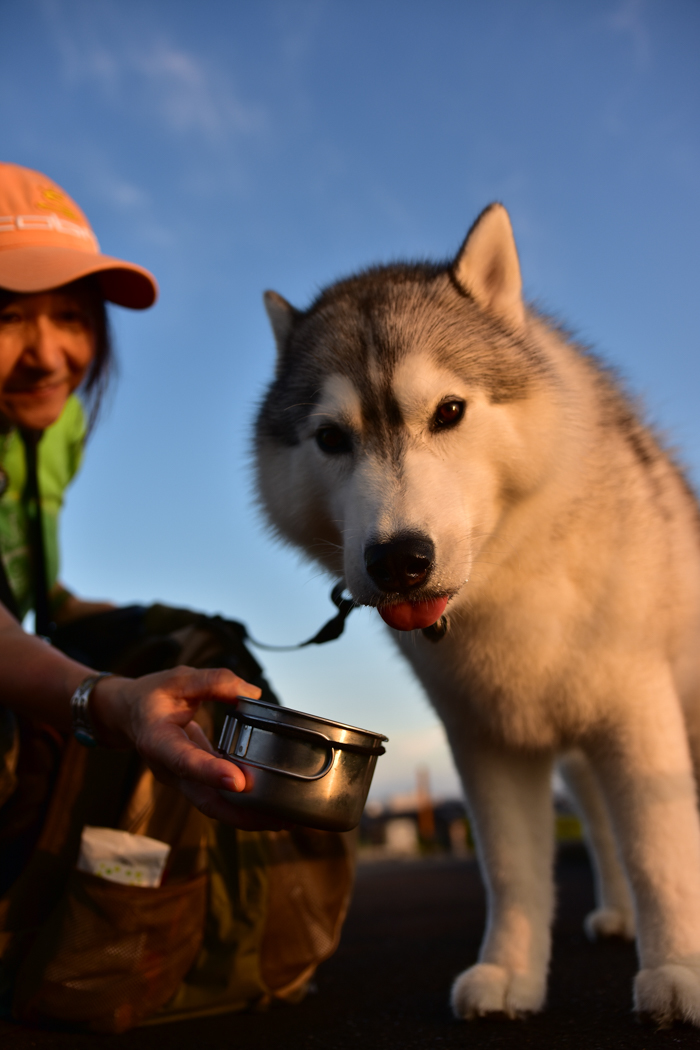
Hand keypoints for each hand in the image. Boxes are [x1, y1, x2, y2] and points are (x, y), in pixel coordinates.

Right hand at [92, 667, 287, 829]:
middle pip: (205, 800)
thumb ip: (214, 682)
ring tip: (284, 821)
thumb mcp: (179, 679)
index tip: (239, 782)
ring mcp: (183, 780)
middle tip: (277, 818)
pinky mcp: (197, 782)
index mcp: (158, 741)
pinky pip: (220, 799)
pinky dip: (245, 807)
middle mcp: (170, 770)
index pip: (184, 760)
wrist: (130, 715)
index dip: (210, 772)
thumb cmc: (153, 696)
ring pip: (215, 807)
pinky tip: (272, 809)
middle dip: (241, 814)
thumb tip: (252, 694)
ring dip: (248, 817)